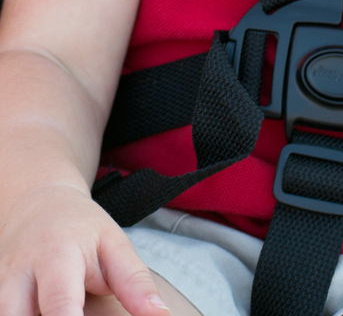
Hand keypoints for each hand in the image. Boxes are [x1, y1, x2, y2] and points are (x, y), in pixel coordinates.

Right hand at [0, 184, 167, 315]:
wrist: (38, 203)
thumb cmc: (81, 227)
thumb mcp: (114, 243)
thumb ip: (134, 282)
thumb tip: (160, 315)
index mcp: (56, 257)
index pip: (59, 305)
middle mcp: (18, 275)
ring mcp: (0, 286)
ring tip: (69, 313)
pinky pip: (4, 314)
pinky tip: (43, 313)